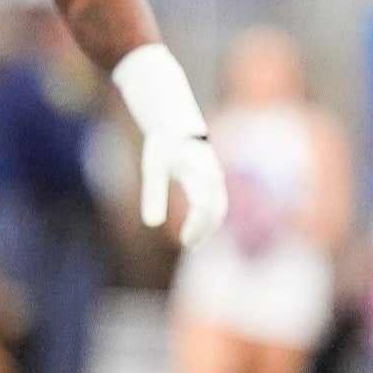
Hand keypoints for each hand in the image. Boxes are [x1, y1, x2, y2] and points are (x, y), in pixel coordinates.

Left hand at [144, 133, 228, 247]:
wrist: (177, 126)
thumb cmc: (163, 146)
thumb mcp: (153, 168)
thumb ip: (153, 195)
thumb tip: (152, 224)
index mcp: (198, 171)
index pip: (203, 206)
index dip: (196, 227)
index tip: (183, 241)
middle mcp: (212, 175)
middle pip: (216, 210)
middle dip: (204, 231)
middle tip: (188, 246)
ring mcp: (216, 177)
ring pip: (220, 208)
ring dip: (209, 227)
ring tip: (193, 243)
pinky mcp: (216, 180)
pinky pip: (219, 203)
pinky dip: (210, 219)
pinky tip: (197, 229)